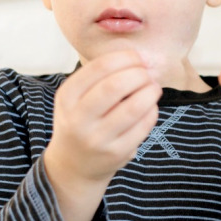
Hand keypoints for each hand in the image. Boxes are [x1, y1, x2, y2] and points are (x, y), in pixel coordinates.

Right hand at [43, 50, 160, 220]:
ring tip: (153, 88)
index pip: (99, 67)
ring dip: (150, 92)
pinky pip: (143, 126)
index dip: (125, 58)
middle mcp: (78, 118)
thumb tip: (140, 56)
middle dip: (139, 74)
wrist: (74, 164)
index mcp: (67, 97)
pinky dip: (152, 111)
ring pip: (134, 108)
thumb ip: (101, 76)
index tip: (138, 58)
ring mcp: (97, 138)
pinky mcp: (116, 153)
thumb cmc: (82, 120)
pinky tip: (150, 107)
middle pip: (116, 86)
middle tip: (147, 74)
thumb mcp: (77, 97)